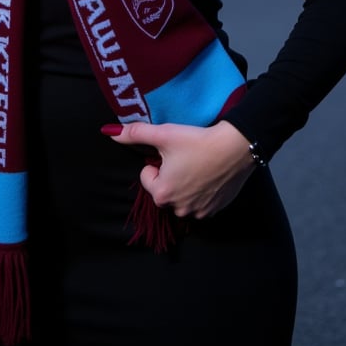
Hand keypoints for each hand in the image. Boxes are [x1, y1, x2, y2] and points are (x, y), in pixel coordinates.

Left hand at [104, 120, 255, 219]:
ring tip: (198, 164)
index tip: (172, 152)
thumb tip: (110, 132)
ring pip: (181, 196)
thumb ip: (134, 134)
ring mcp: (198, 213)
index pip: (146, 176)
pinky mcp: (214, 211)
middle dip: (169, 174)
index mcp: (162, 193)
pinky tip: (209, 175)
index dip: (156, 161)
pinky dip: (200, 190)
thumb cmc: (197, 141)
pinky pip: (199, 202)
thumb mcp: (163, 134)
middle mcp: (178, 209)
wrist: (235, 148)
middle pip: (163, 188)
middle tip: (184, 157)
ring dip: (184, 183)